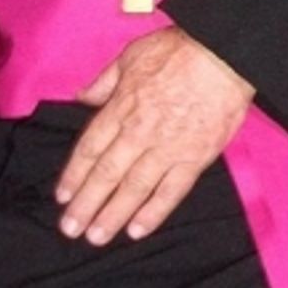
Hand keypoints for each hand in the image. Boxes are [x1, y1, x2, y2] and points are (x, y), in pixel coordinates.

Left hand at [56, 26, 253, 244]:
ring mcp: (168, 148)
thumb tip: (81, 97)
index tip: (62, 196)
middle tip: (70, 229)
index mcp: (122, 107)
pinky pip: (172, 191)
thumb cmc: (179, 50)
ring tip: (96, 238)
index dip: (74, 175)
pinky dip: (154, 212)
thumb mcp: (132, 55)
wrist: (225, 54)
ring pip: (134, 188)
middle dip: (86, 204)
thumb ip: (105, 81)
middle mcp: (139, 132)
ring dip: (112, 215)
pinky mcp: (196, 158)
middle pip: (106, 174)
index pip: (90, 148)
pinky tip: (137, 230)